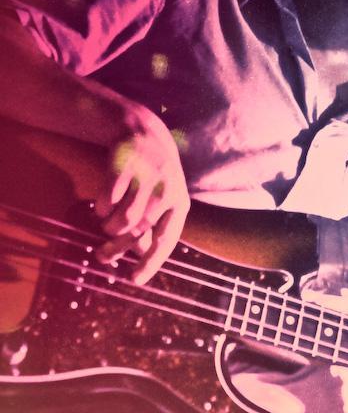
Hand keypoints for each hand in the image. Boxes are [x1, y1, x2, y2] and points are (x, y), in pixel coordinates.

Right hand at [94, 108, 189, 284]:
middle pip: (139, 233)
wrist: (143, 132)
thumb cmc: (154, 175)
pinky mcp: (128, 166)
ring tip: (106, 221)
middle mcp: (168, 192)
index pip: (167, 240)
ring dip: (109, 226)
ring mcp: (148, 178)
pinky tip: (102, 204)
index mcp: (180, 204)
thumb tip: (144, 259)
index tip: (134, 280)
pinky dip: (101, 206)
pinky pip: (108, 199)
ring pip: (122, 219)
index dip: (151, 262)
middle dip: (116, 249)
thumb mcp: (163, 200)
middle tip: (101, 257)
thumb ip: (155, 228)